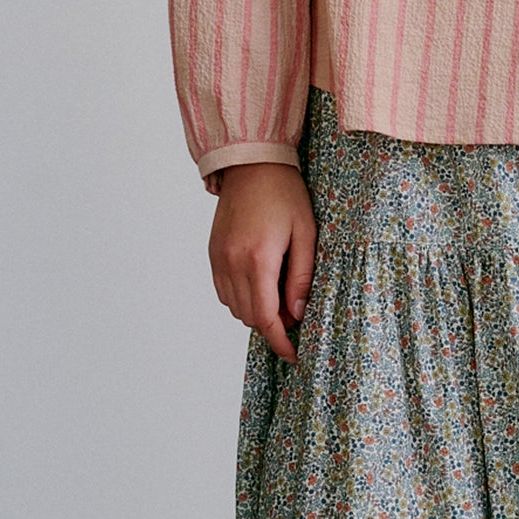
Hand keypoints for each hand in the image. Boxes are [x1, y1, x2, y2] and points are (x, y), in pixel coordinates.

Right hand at [209, 163, 316, 363]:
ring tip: (279, 297)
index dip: (280, 342)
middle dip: (272, 326)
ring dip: (256, 312)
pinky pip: (223, 291)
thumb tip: (298, 314)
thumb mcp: (306, 234)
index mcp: (258, 260)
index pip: (266, 318)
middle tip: (296, 315)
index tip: (294, 354)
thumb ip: (301, 277)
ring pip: (234, 307)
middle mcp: (232, 263)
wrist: (252, 164)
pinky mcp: (212, 253)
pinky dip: (241, 298)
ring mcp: (218, 259)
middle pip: (249, 317)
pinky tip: (260, 285)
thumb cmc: (284, 194)